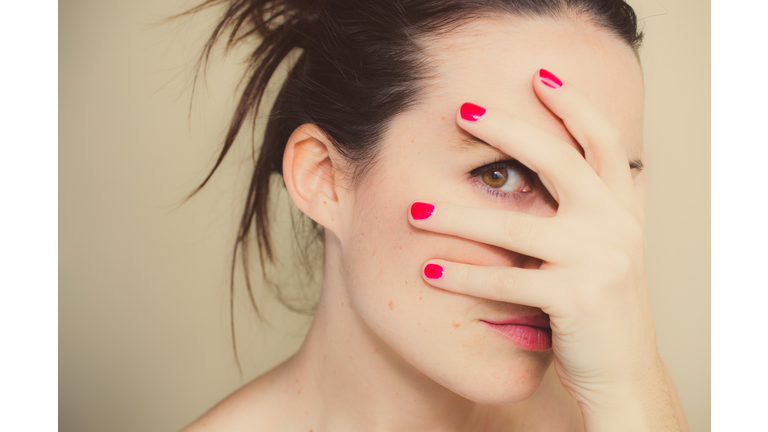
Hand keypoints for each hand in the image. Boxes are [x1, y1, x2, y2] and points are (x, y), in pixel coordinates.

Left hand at [409, 69, 680, 430]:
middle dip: (508, 129)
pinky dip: (462, 275)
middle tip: (462, 109)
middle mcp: (615, 226)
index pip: (602, 141)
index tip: (539, 77)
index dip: (574, 105)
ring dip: (457, 216)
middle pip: (559, 160)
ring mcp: (598, 260)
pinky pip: (506, 280)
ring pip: (514, 226)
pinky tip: (429, 269)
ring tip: (414, 210)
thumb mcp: (606, 248)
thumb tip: (585, 166)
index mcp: (621, 208)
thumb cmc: (600, 307)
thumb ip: (598, 206)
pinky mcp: (575, 297)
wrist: (621, 372)